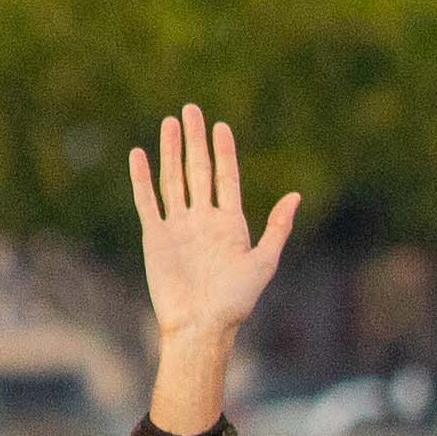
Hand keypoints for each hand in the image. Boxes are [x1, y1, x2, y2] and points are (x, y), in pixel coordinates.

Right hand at [132, 106, 297, 434]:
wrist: (201, 326)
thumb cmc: (236, 301)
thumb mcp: (264, 262)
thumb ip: (277, 227)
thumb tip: (296, 195)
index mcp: (230, 223)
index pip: (226, 177)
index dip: (224, 151)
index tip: (220, 125)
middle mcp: (203, 219)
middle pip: (198, 170)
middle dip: (195, 140)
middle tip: (191, 109)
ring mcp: (179, 225)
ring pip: (173, 179)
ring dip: (170, 151)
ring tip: (170, 122)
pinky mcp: (156, 236)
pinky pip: (148, 201)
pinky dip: (143, 178)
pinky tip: (140, 154)